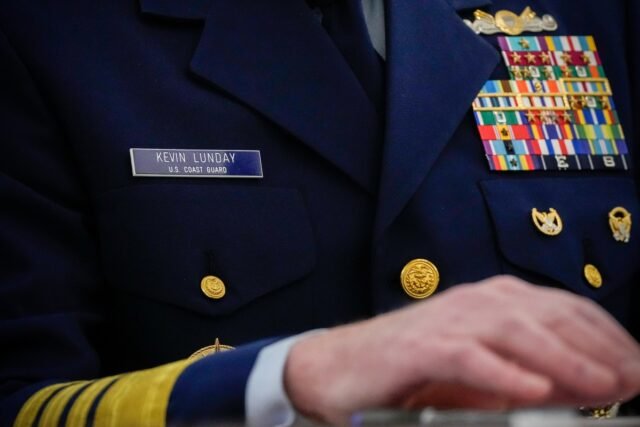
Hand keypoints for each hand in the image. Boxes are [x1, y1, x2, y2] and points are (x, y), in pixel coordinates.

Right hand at [284, 276, 639, 423]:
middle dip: (600, 349)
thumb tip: (591, 385)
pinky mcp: (419, 347)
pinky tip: (534, 392)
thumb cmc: (415, 369)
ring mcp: (448, 321)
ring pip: (515, 331)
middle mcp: (476, 301)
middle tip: (637, 379)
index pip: (565, 309)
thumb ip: (533, 371)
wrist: (340, 366)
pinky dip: (503, 374)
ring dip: (564, 359)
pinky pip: (468, 357)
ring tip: (604, 386)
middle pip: (549, 317)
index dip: (609, 336)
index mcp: (495, 299)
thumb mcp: (483, 369)